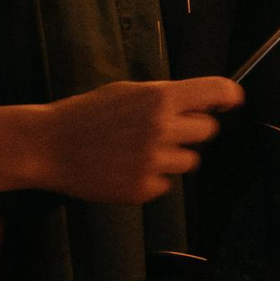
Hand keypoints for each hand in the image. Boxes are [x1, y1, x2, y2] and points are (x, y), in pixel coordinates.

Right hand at [35, 78, 242, 203]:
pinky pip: (166, 184)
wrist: (48, 146)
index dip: (229, 96)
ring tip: (139, 150)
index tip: (231, 101)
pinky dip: (152, 179)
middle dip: (192, 130)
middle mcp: (162, 128)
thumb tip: (203, 103)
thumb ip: (165, 97)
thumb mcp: (128, 92)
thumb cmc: (87, 114)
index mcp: (160, 98)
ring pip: (189, 161)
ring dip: (172, 157)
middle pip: (208, 131)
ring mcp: (153, 161)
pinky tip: (126, 168)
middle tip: (165, 130)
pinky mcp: (143, 189)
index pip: (216, 92)